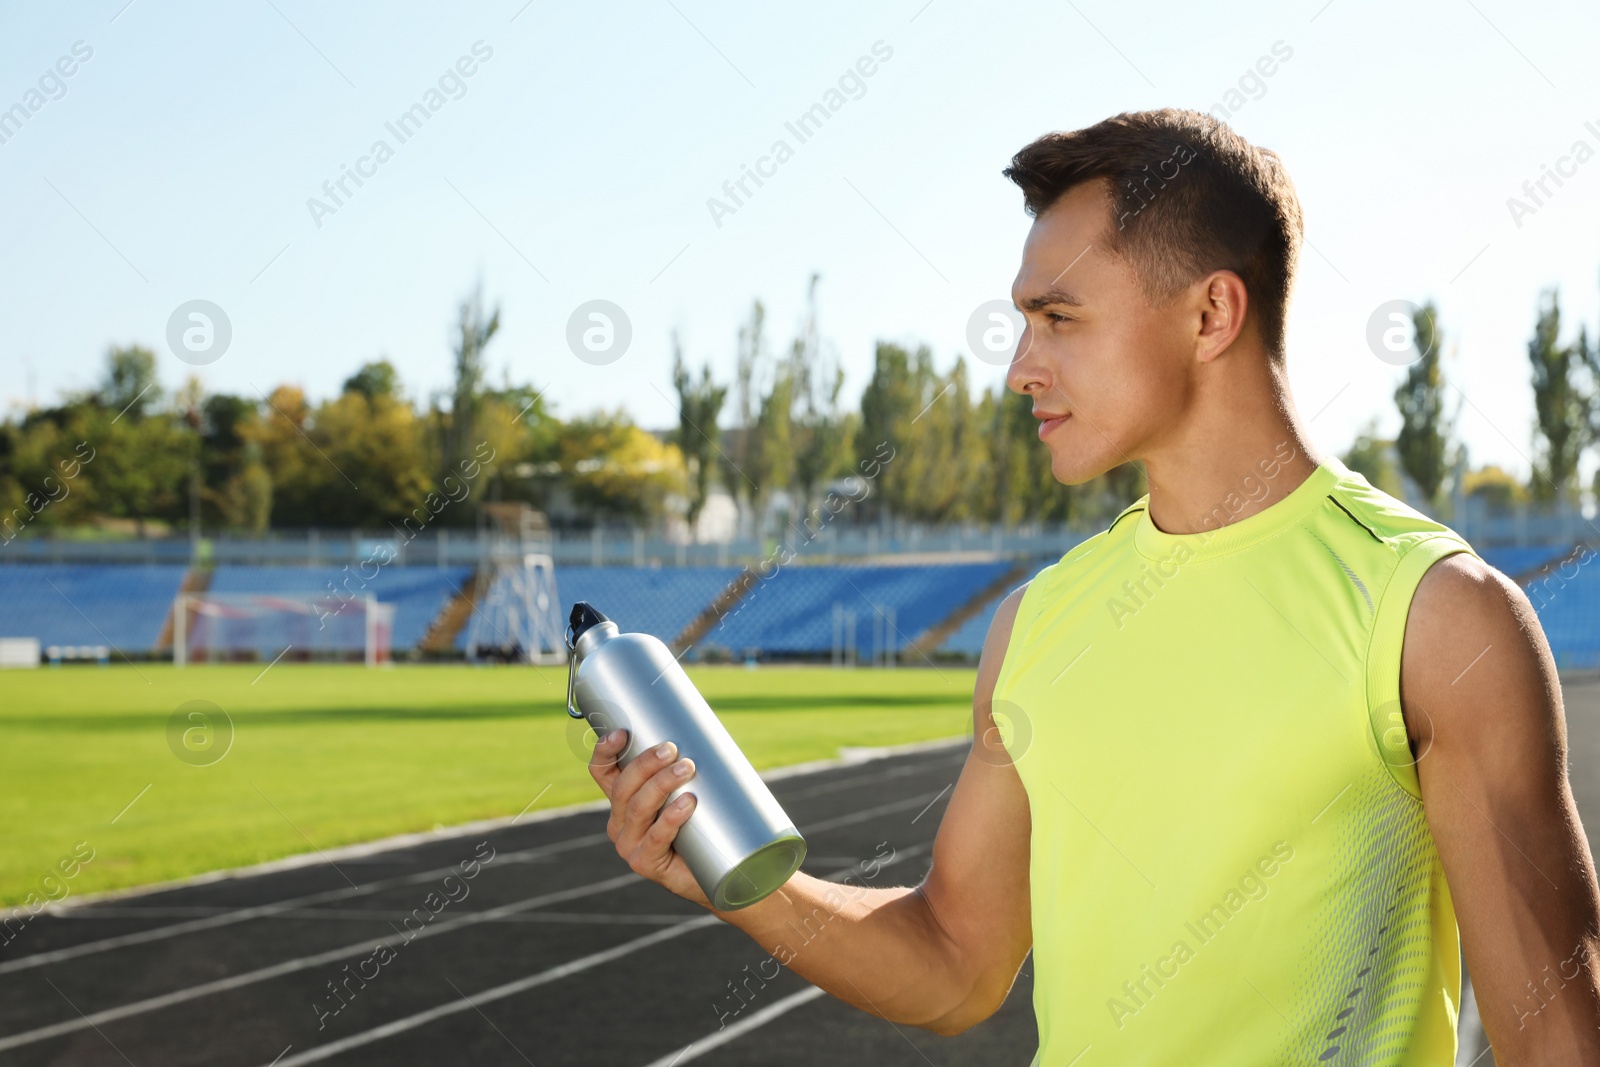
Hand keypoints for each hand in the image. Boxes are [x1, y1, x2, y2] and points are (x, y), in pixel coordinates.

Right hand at [588, 728, 708, 906]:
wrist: (716, 872)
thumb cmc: (703, 825)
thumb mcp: (688, 789)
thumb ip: (685, 765)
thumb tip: (703, 727)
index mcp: (622, 800)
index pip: (602, 772)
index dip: (605, 751)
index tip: (623, 732)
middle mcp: (619, 821)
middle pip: (622, 786)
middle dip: (646, 763)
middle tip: (672, 748)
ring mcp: (628, 844)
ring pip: (638, 808)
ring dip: (661, 784)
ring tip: (687, 768)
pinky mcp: (643, 863)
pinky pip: (655, 836)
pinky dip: (671, 817)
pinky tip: (688, 803)